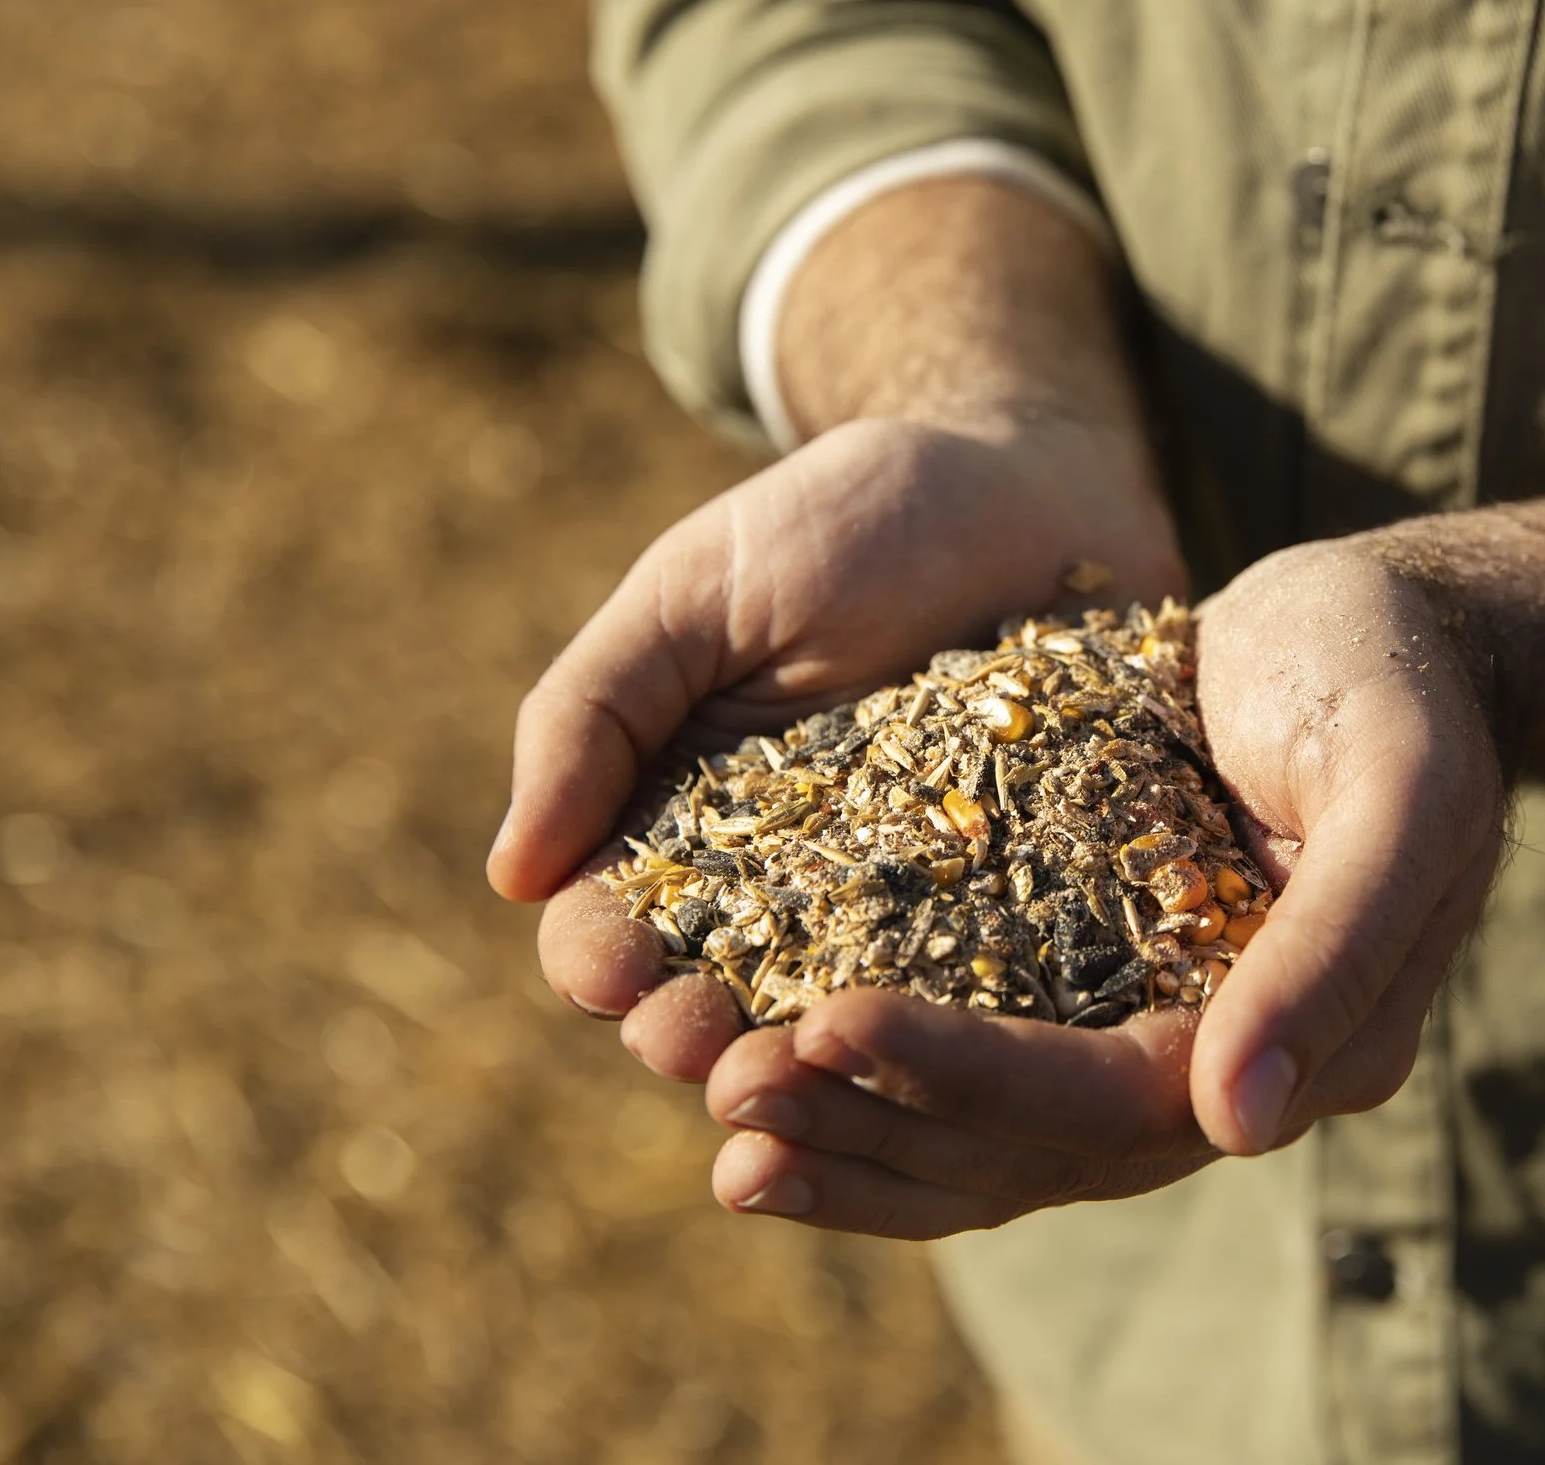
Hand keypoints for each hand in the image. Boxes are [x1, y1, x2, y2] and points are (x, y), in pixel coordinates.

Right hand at [488, 408, 1183, 1076]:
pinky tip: (950, 1050)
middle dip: (699, 1032)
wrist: (1033, 482)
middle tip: (703, 1041)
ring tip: (810, 1063)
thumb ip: (596, 713)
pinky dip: (965, 1029)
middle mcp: (793, 894)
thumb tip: (510, 874)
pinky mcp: (1034, 907)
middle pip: (721, 998)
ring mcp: (917, 911)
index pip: (612, 926)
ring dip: (818, 1061)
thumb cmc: (845, 521)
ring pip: (848, 1023)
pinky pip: (996, 990)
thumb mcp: (699, 590)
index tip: (610, 974)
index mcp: (686, 826)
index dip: (601, 961)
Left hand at [697, 537, 1508, 1235]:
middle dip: (876, 1122)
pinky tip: (773, 1058)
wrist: (1391, 632)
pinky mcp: (1095, 992)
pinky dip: (879, 1085)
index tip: (824, 1023)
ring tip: (721, 1118)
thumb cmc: (1395, 682)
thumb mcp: (1401, 786)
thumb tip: (1235, 1124)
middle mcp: (1225, 1077)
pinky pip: (978, 1072)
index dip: (967, 1078)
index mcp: (1308, 1048)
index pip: (1112, 1103)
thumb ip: (1337, 946)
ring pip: (990, 1141)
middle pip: (1032, 1150)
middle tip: (728, 1085)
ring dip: (856, 1135)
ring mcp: (1155, 1043)